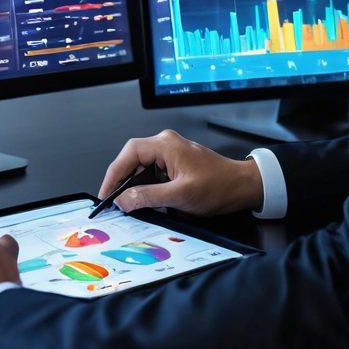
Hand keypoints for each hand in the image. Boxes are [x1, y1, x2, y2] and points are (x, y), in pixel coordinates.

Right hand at [98, 129, 262, 216]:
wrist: (242, 187)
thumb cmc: (218, 186)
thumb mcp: (180, 196)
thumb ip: (148, 197)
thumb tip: (123, 200)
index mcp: (166, 144)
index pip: (129, 153)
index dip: (114, 173)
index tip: (106, 193)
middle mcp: (166, 144)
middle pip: (133, 159)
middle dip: (121, 181)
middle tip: (112, 201)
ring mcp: (170, 153)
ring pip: (142, 167)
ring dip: (133, 185)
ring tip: (126, 204)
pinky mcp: (175, 164)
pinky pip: (152, 172)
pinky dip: (145, 186)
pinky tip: (143, 201)